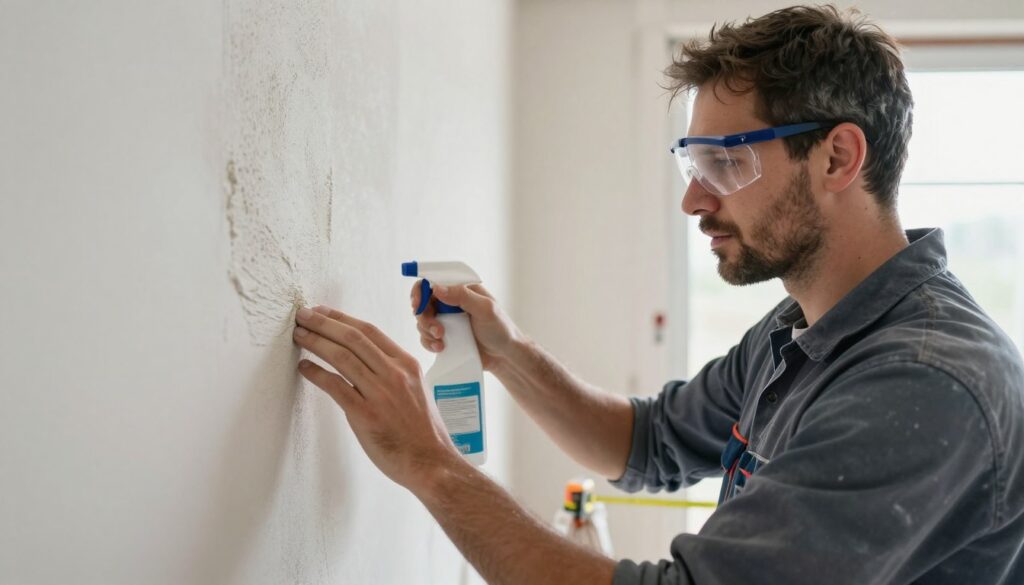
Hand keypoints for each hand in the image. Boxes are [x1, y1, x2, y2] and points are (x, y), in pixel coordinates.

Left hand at [292, 305, 460, 490]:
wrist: (432, 462)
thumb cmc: (423, 432)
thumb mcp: (416, 390)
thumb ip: (394, 374)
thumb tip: (368, 363)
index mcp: (407, 365)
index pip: (369, 331)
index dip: (342, 318)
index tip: (323, 312)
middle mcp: (394, 374)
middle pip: (353, 337)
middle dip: (323, 323)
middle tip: (303, 315)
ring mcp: (381, 393)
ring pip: (342, 356)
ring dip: (316, 342)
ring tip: (299, 335)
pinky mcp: (366, 415)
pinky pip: (336, 387)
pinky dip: (317, 373)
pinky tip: (304, 367)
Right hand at [411, 281, 522, 370]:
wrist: (505, 356)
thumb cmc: (501, 329)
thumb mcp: (485, 309)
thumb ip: (462, 296)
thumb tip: (436, 288)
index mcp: (462, 290)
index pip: (435, 282)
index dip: (421, 291)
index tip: (417, 304)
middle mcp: (452, 303)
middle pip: (424, 302)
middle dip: (424, 316)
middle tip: (436, 329)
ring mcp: (447, 320)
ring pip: (423, 321)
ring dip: (427, 331)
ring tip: (441, 341)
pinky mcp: (445, 337)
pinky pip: (427, 337)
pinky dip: (429, 343)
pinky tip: (440, 348)